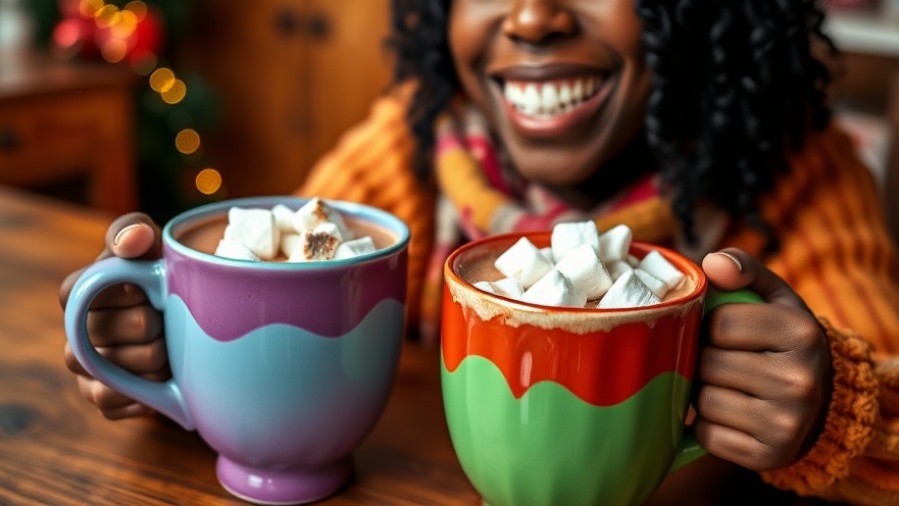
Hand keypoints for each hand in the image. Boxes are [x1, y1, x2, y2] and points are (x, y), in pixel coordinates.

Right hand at [59, 213, 167, 419]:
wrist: (184, 328)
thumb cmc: (159, 281)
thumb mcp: (151, 248)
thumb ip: (136, 230)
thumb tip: (135, 240)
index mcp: (77, 293)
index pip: (86, 290)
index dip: (132, 289)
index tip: (150, 288)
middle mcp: (73, 333)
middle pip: (134, 327)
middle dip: (162, 322)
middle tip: (168, 319)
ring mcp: (85, 371)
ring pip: (133, 368)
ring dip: (163, 357)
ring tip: (170, 346)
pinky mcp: (102, 401)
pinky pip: (125, 401)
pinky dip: (152, 390)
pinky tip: (163, 377)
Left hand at [694, 248, 832, 470]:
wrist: (820, 403)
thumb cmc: (781, 342)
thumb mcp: (773, 298)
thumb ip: (743, 269)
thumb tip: (712, 264)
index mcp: (802, 333)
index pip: (719, 324)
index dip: (711, 327)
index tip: (726, 332)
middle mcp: (800, 380)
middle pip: (708, 364)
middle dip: (705, 360)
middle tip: (724, 361)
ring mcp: (787, 423)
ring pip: (703, 401)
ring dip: (703, 393)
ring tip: (727, 387)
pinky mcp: (768, 456)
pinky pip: (706, 434)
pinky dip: (707, 424)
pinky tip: (729, 414)